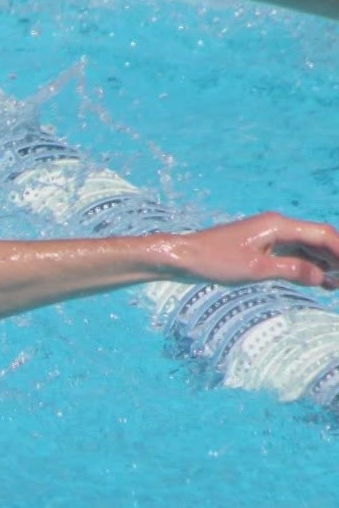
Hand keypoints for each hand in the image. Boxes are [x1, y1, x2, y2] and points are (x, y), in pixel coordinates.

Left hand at [174, 212, 338, 289]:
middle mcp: (277, 227)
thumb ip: (292, 270)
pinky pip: (292, 254)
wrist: (183, 258)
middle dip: (336, 258)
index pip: (322, 235)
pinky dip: (306, 266)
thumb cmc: (215, 261)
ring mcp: (269, 236)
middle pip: (317, 240)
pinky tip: (320, 281)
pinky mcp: (260, 247)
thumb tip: (323, 277)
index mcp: (278, 225)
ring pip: (306, 248)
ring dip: (324, 264)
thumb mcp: (256, 269)